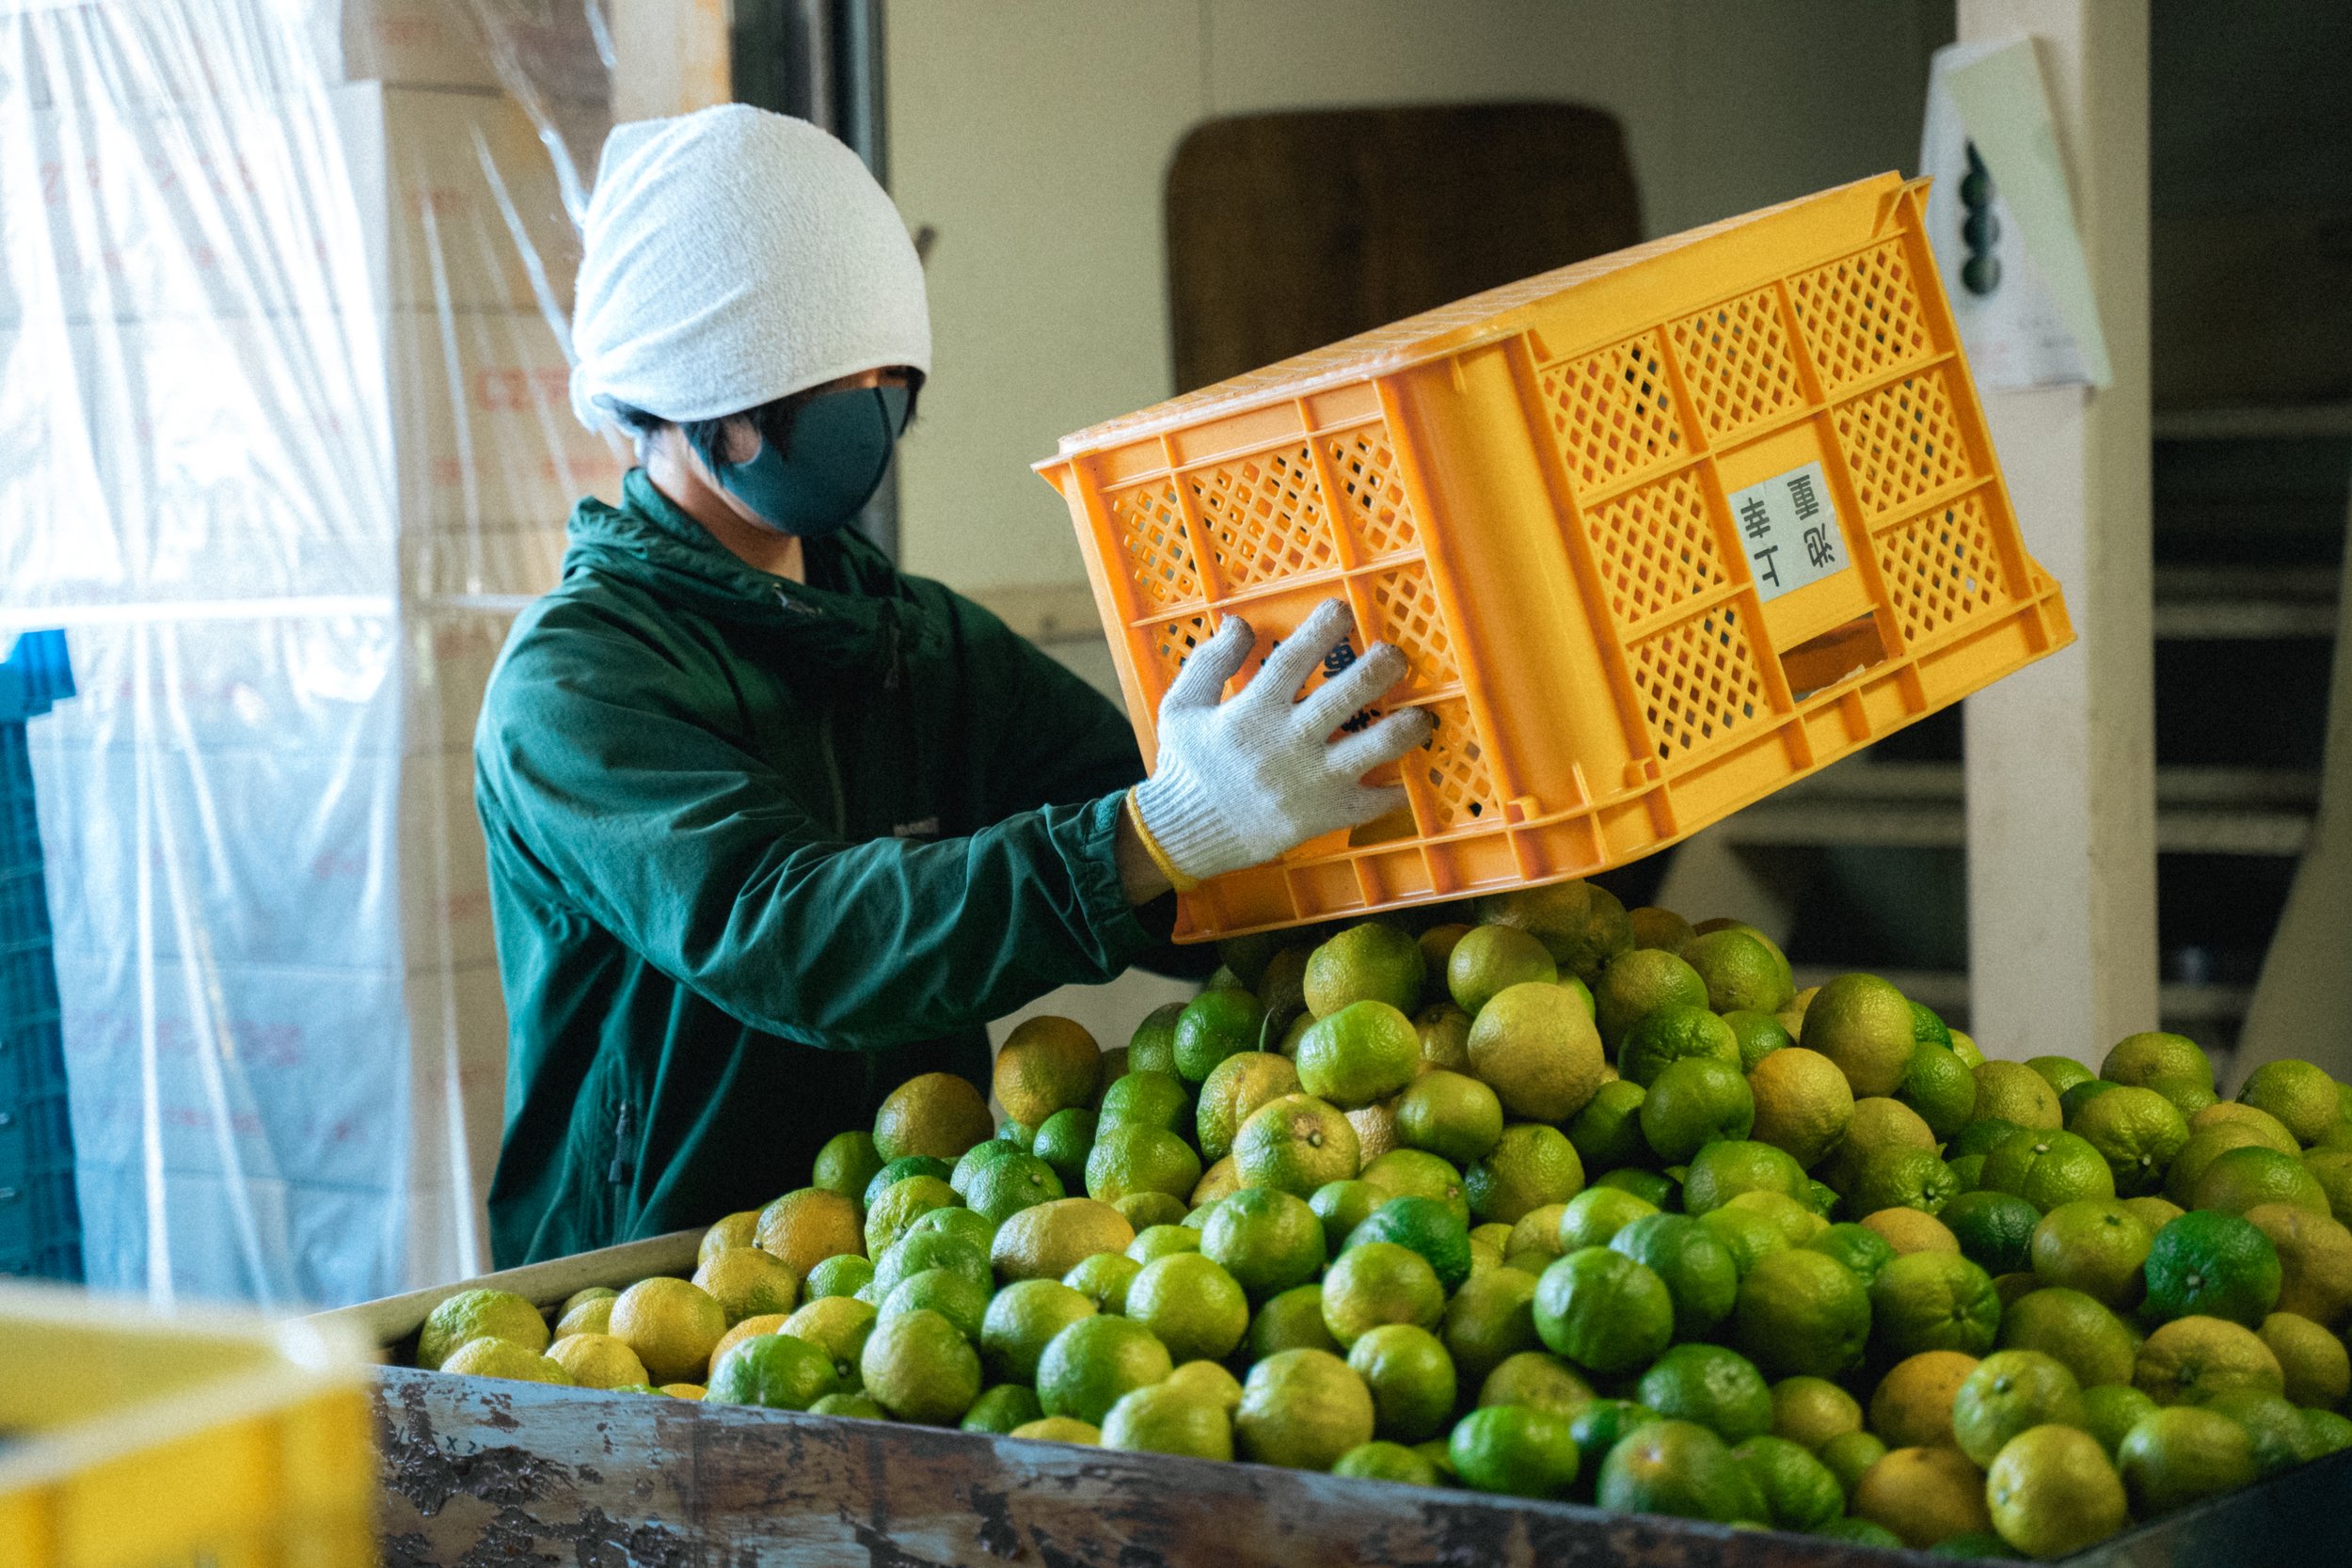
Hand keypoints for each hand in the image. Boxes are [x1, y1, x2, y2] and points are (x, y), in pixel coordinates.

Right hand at [1131, 598, 1434, 885]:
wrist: (1186, 833)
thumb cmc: (1186, 765)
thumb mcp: (1180, 706)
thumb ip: (1210, 662)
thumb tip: (1239, 623)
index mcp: (1253, 711)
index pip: (1295, 658)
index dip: (1323, 628)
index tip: (1342, 610)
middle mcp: (1288, 742)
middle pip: (1347, 695)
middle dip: (1380, 668)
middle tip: (1395, 656)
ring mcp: (1312, 781)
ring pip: (1374, 748)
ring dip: (1406, 728)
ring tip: (1422, 716)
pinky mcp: (1325, 815)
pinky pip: (1373, 804)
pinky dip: (1397, 793)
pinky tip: (1410, 780)